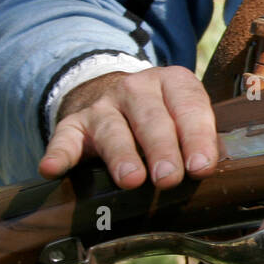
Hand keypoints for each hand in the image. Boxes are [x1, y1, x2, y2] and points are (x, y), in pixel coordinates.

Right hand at [38, 67, 218, 189]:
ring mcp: (103, 105)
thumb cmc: (164, 116)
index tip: (201, 167)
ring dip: (122, 155)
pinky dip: (58, 154)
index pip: (189, 107)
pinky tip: (52, 169)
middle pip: (151, 118)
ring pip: (112, 130)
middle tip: (169, 178)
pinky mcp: (73, 123)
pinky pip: (63, 138)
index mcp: (173, 83)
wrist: (113, 93)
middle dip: (162, 149)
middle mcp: (137, 88)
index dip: (196, 138)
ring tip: (131, 180)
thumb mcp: (186, 116)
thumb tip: (211, 174)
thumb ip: (201, 138)